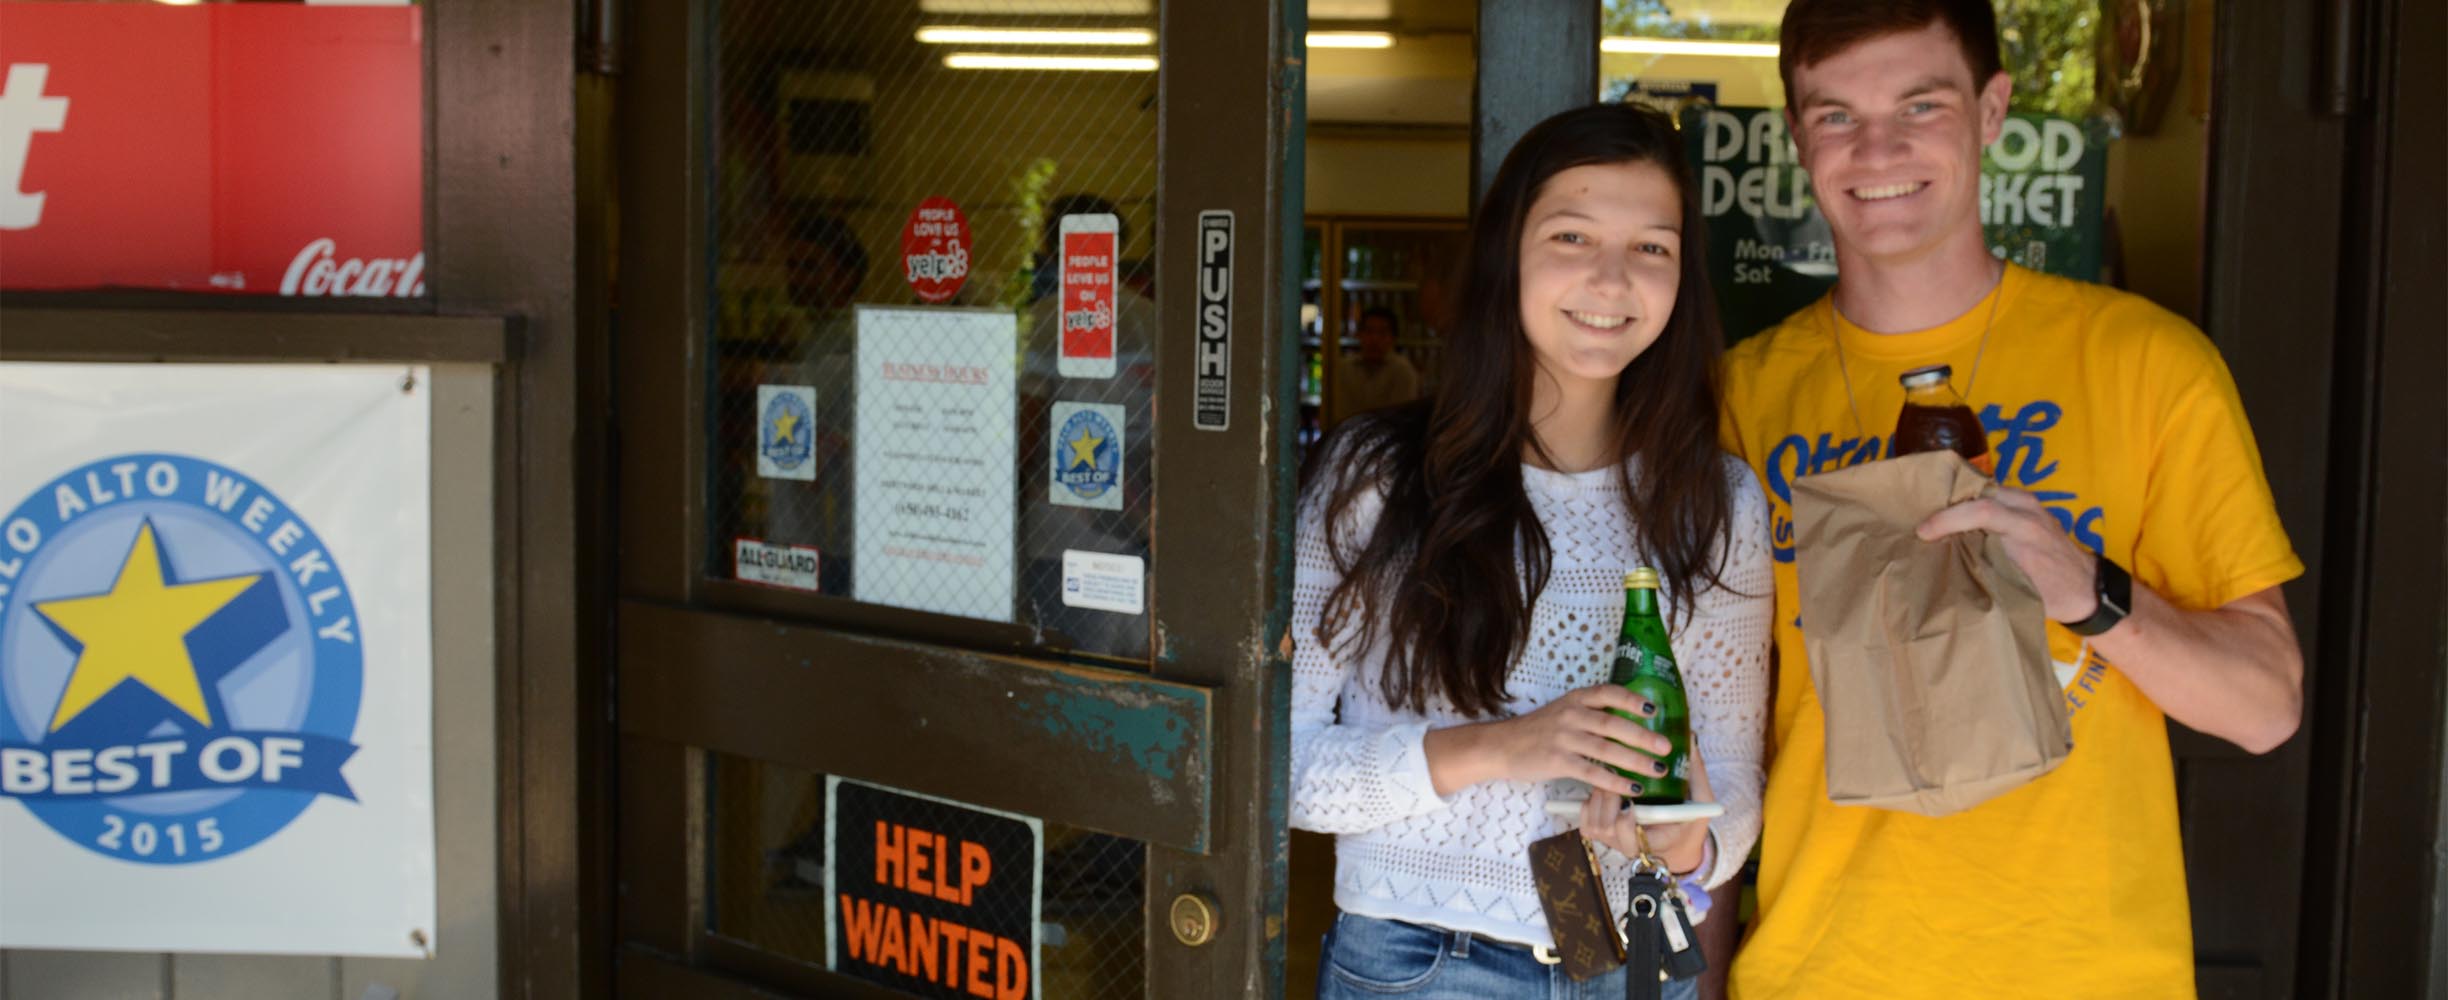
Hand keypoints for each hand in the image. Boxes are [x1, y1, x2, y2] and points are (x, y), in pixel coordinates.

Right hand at [1423, 684, 1669, 797]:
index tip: (1654, 708)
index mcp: (1575, 699)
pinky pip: (1592, 772)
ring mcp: (1564, 738)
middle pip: (1614, 724)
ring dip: (1636, 760)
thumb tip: (1629, 723)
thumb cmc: (1537, 731)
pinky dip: (1615, 781)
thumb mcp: (1563, 712)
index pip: (1608, 693)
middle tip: (1666, 746)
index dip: (1632, 699)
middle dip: (1643, 736)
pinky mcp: (1557, 761)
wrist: (1502, 746)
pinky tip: (1631, 789)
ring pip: (1607, 749)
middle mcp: (1571, 715)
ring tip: (1657, 769)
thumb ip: (1591, 714)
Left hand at [1577, 749, 1714, 875]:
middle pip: (1605, 829)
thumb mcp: (1700, 798)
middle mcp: (1630, 845)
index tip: (1631, 802)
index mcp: (1656, 842)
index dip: (1625, 823)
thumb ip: (1694, 772)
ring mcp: (1613, 841)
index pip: (1631, 841)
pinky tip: (1600, 787)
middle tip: (1615, 776)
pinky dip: (1588, 804)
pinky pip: (1585, 822)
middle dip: (1607, 800)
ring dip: (1597, 799)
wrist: (1675, 845)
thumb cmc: (1688, 820)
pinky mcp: (1602, 834)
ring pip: (1593, 824)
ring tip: (1609, 778)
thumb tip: (1688, 737)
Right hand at [1916, 484, 2098, 621]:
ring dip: (1956, 501)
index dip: (1948, 519)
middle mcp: (2029, 509)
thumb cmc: (2054, 594)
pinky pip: (1991, 495)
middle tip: (1917, 518)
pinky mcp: (2025, 504)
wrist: (2087, 587)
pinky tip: (1953, 516)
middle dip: (1946, 503)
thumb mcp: (2018, 588)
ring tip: (1931, 516)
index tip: (1924, 532)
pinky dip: (1969, 503)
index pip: (1983, 511)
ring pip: (1984, 489)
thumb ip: (1986, 569)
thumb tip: (1946, 563)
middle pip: (1979, 492)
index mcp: (2028, 530)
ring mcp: (2029, 502)